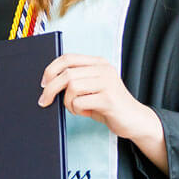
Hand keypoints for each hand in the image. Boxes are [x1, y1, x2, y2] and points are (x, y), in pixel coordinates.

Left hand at [38, 54, 160, 145]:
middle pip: (67, 73)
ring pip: (72, 86)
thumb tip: (48, 83)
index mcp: (98, 63)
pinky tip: (86, 112)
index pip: (68, 58)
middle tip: (44, 101)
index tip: (43, 83)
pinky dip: (76, 109)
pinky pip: (80, 102)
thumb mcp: (92, 88)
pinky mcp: (109, 99)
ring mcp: (107, 83)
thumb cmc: (109, 105)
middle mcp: (103, 69)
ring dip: (67, 102)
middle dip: (50, 89)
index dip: (51, 70)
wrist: (135, 120)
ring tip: (75, 108)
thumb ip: (76, 80)